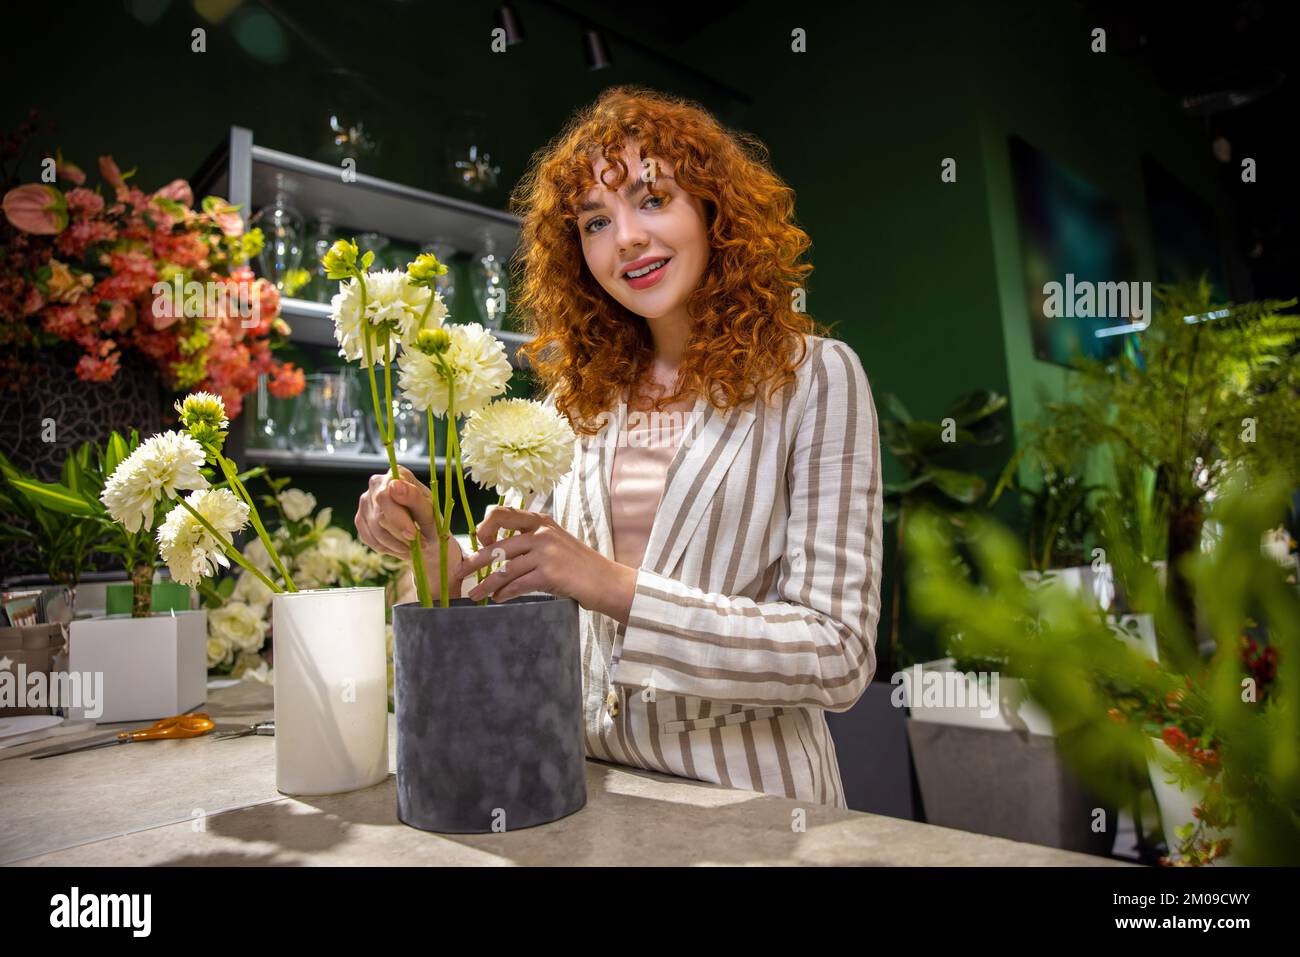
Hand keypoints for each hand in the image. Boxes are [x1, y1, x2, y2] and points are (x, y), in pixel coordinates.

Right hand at [355, 465, 465, 598]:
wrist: (425, 537)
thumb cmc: (430, 520)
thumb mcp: (430, 511)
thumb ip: (414, 497)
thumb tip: (395, 484)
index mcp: (395, 474)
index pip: (386, 496)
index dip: (398, 518)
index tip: (412, 534)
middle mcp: (376, 484)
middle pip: (379, 514)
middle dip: (400, 534)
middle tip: (419, 544)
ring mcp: (365, 502)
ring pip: (375, 529)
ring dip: (396, 544)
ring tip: (413, 547)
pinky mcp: (360, 519)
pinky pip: (369, 539)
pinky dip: (388, 548)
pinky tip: (401, 547)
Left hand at [459, 506, 613, 607]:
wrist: (606, 582)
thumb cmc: (579, 565)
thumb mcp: (555, 542)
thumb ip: (530, 541)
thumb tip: (495, 551)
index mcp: (541, 521)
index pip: (503, 513)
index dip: (485, 527)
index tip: (480, 543)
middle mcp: (542, 533)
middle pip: (498, 545)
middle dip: (475, 562)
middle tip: (460, 573)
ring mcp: (546, 553)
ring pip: (504, 569)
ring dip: (486, 584)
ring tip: (475, 594)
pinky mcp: (549, 574)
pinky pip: (516, 584)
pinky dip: (503, 593)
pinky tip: (497, 598)